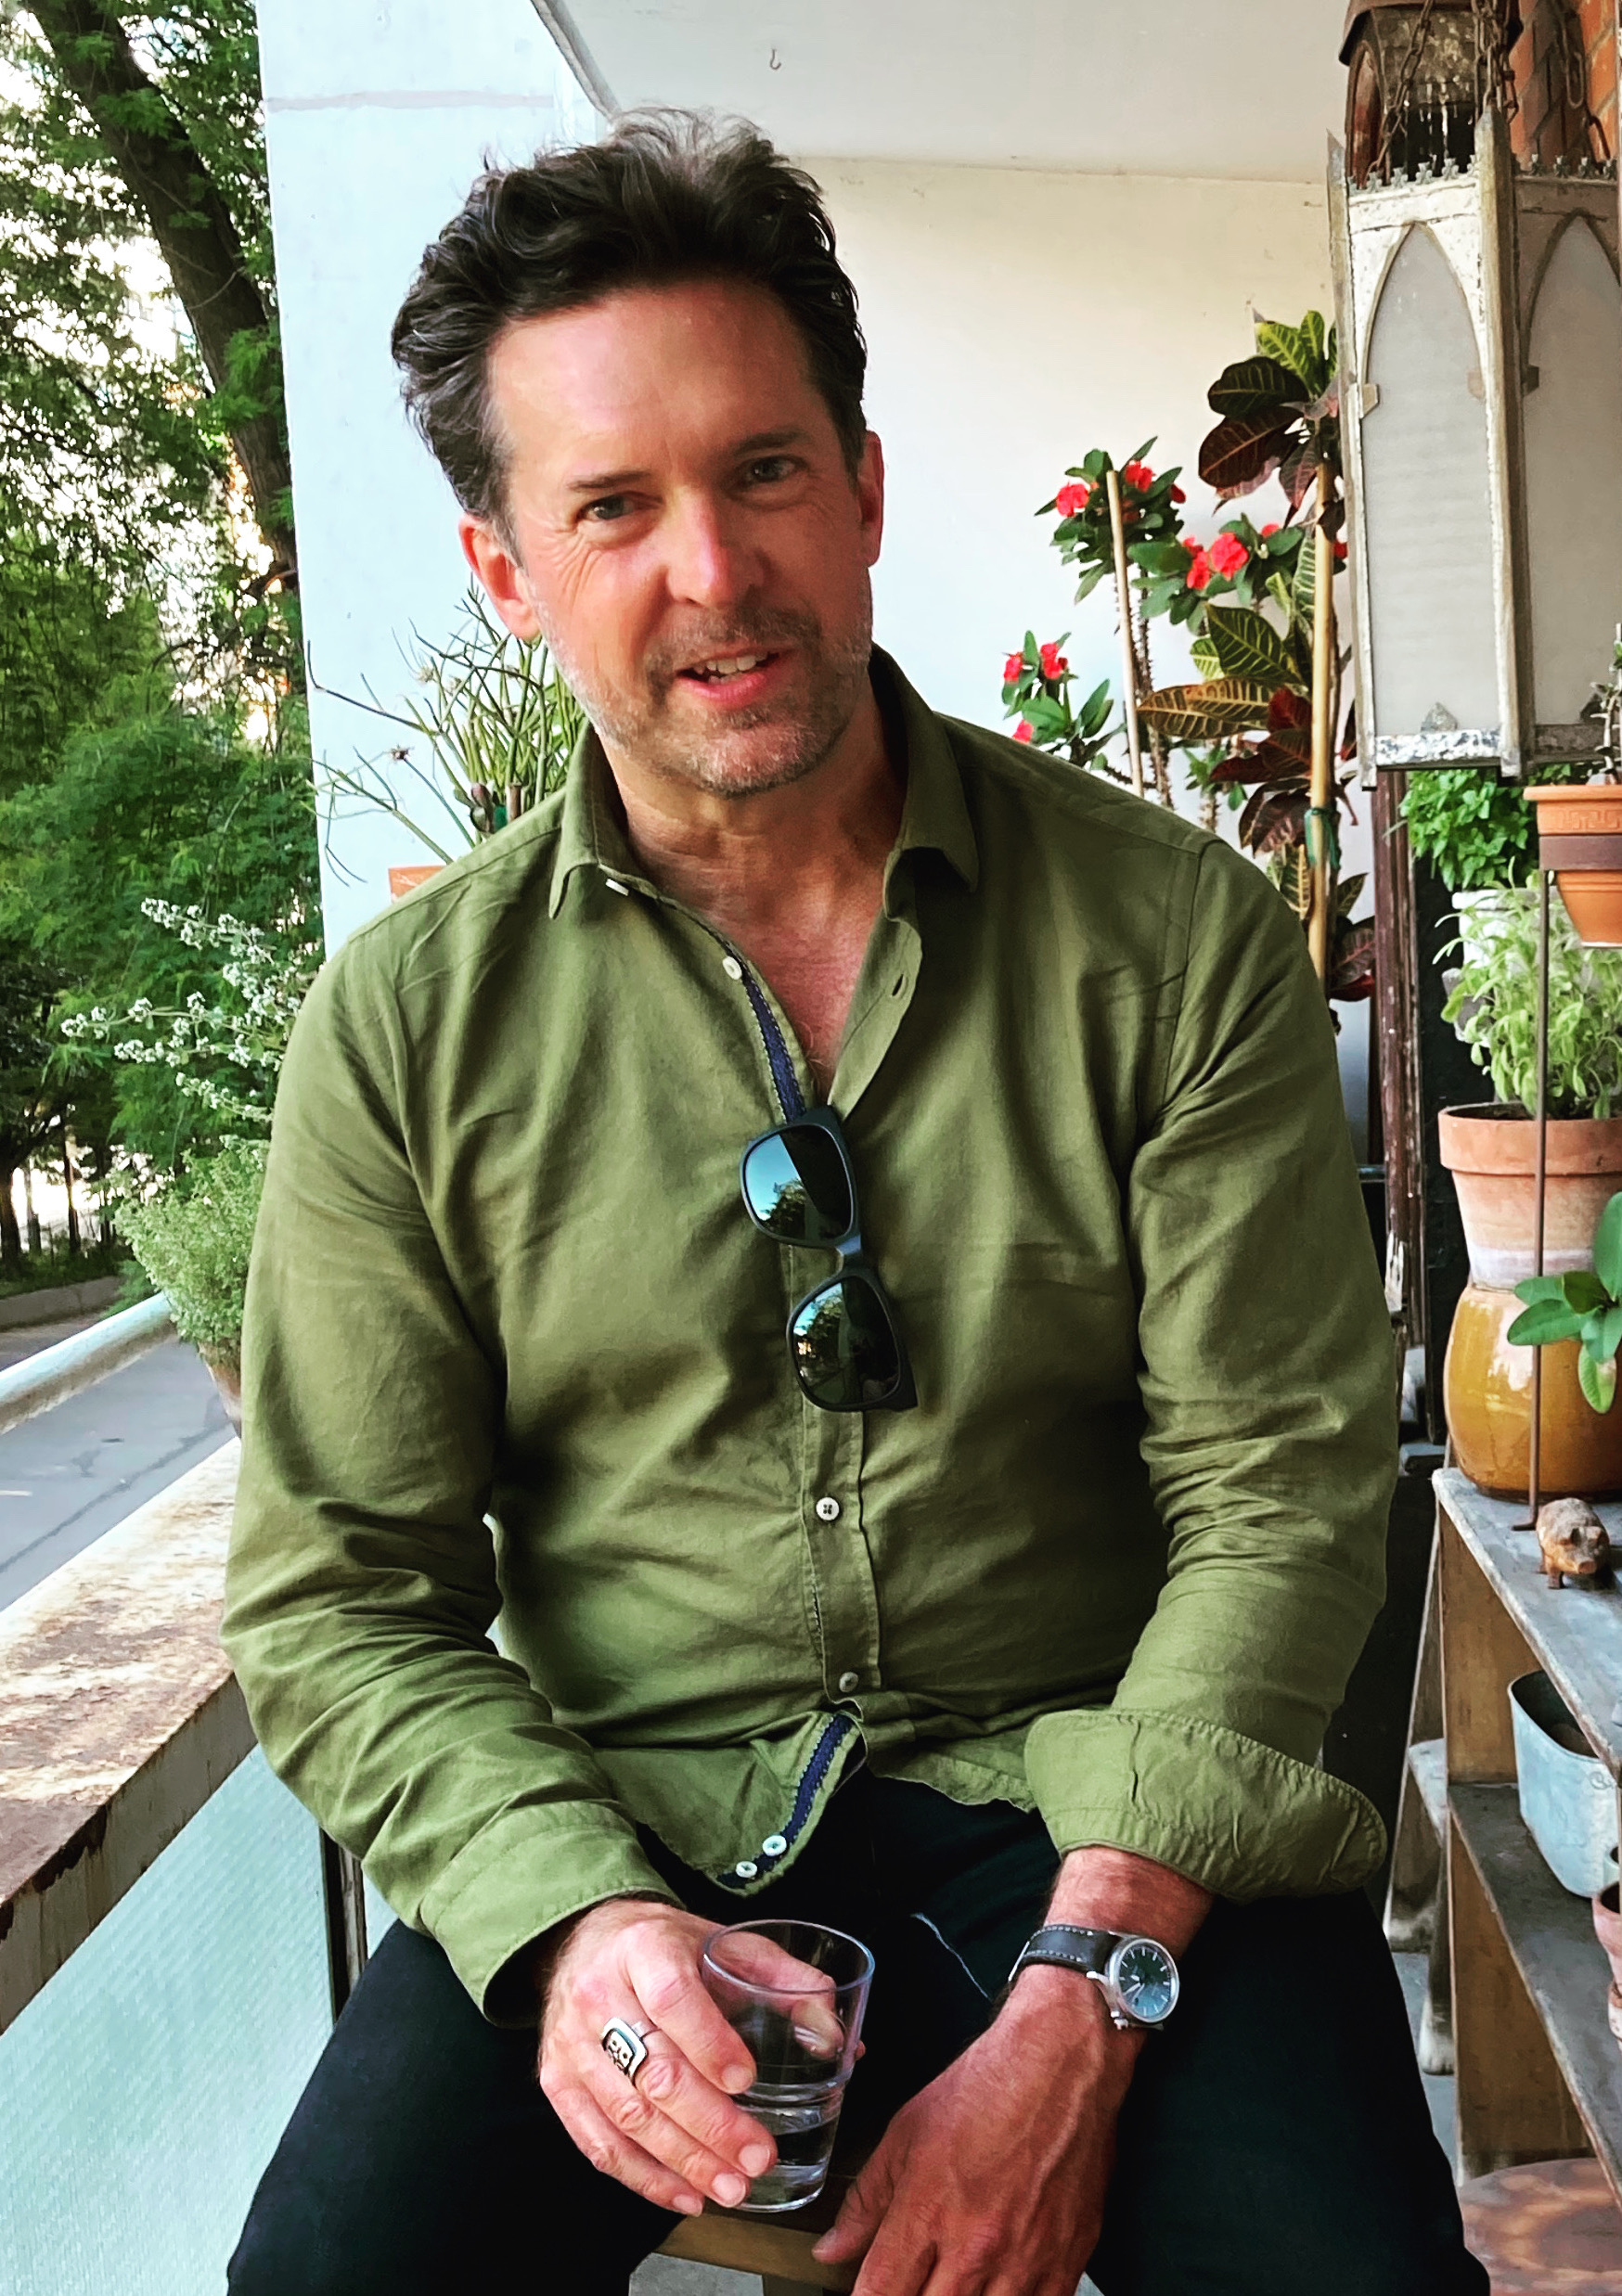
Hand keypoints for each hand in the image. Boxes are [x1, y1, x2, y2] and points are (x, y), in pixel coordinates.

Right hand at [536, 1898, 806, 2216]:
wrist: (586, 1940)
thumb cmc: (664, 1946)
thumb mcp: (724, 1941)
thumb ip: (786, 1981)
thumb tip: (837, 2039)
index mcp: (643, 1948)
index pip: (672, 2000)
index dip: (709, 2044)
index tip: (747, 2081)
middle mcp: (599, 1995)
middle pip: (654, 2071)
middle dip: (710, 2125)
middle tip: (756, 2157)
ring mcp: (572, 2043)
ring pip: (627, 2115)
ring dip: (683, 2161)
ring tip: (730, 2187)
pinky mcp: (557, 2081)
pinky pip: (598, 2142)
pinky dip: (644, 2177)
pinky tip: (684, 2194)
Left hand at [814, 1967, 1137, 2294]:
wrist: (1060, 2066)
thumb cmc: (985, 2089)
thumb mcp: (906, 2134)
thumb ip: (866, 2201)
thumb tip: (833, 2249)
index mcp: (927, 2213)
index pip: (879, 2294)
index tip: (870, 2293)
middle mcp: (975, 2247)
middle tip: (915, 2278)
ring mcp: (1024, 2263)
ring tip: (955, 2279)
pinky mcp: (1066, 2265)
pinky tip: (998, 2284)